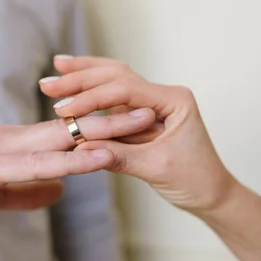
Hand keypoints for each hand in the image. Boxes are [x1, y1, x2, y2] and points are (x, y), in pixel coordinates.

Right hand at [0, 110, 154, 235]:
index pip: (64, 132)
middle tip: (151, 108)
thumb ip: (26, 189)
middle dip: (112, 117)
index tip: (136, 125)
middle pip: (70, 125)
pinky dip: (72, 158)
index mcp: (11, 145)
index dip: (101, 127)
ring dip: (102, 130)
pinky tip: (99, 157)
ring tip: (140, 122)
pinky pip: (37, 162)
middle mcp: (10, 139)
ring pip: (60, 137)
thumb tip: (60, 187)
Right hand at [40, 56, 235, 212]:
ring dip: (84, 75)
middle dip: (82, 77)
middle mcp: (163, 95)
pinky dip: (92, 91)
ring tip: (57, 66)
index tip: (64, 110)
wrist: (211, 194)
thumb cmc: (194, 180)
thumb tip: (80, 147)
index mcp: (174, 100)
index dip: (92, 99)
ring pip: (114, 80)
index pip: (126, 90)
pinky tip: (72, 83)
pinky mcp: (142, 115)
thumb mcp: (155, 169)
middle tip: (49, 83)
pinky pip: (114, 98)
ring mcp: (152, 102)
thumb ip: (119, 155)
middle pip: (117, 76)